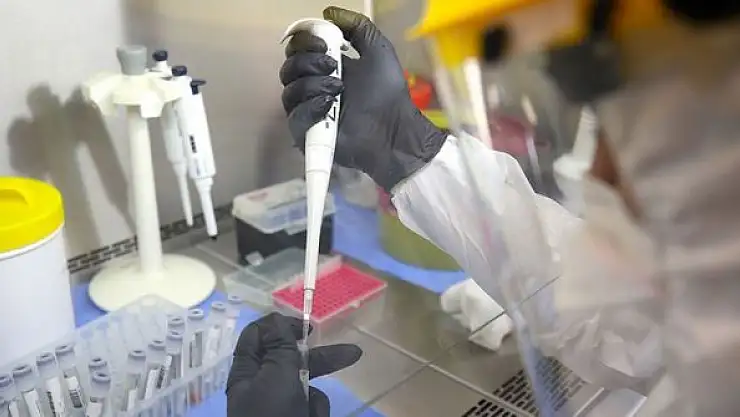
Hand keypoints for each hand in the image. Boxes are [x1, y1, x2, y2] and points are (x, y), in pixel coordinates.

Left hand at [226, 313, 361, 416]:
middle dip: (321, 359)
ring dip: (315, 398)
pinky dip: (315, 414)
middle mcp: (261, 385)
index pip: (259, 335)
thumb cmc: (271, 415)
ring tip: (309, 415)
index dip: (281, 325)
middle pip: (292, 359)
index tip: (307, 328)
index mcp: (246, 371)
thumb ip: (281, 345)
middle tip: (351, 353)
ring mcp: (279, 405)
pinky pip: (312, 407)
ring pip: (307, 386)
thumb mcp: (276, 374)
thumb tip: (277, 320)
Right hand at [280, 6, 446, 191]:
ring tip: (338, 90)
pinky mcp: (307, 134)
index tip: (324, 43)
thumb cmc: (388, 94)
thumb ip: (357, 27)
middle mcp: (313, 88)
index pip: (298, 49)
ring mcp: (309, 111)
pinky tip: (330, 106)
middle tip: (333, 66)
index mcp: (325, 67)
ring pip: (290, 92)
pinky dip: (311, 108)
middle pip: (288, 68)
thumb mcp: (378, 51)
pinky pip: (295, 117)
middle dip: (308, 62)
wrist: (394, 129)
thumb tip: (329, 12)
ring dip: (314, 85)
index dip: (304, 41)